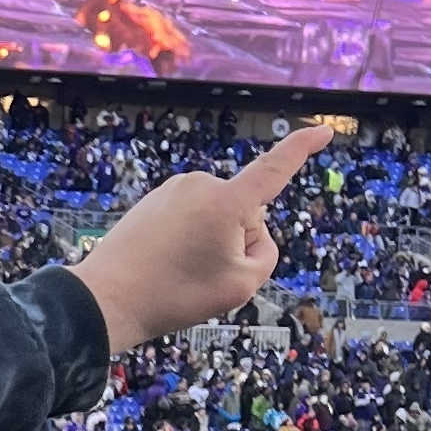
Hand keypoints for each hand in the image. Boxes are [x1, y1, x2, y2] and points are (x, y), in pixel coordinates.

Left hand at [71, 126, 338, 354]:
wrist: (106, 299)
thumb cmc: (173, 296)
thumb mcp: (241, 287)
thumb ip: (265, 255)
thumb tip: (251, 235)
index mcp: (226, 202)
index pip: (275, 169)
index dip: (303, 149)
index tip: (324, 130)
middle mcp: (201, 185)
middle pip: (245, 214)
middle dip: (236, 242)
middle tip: (200, 275)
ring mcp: (174, 190)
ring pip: (218, 218)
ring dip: (211, 243)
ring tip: (178, 272)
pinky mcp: (155, 200)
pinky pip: (191, 220)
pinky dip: (187, 240)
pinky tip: (164, 264)